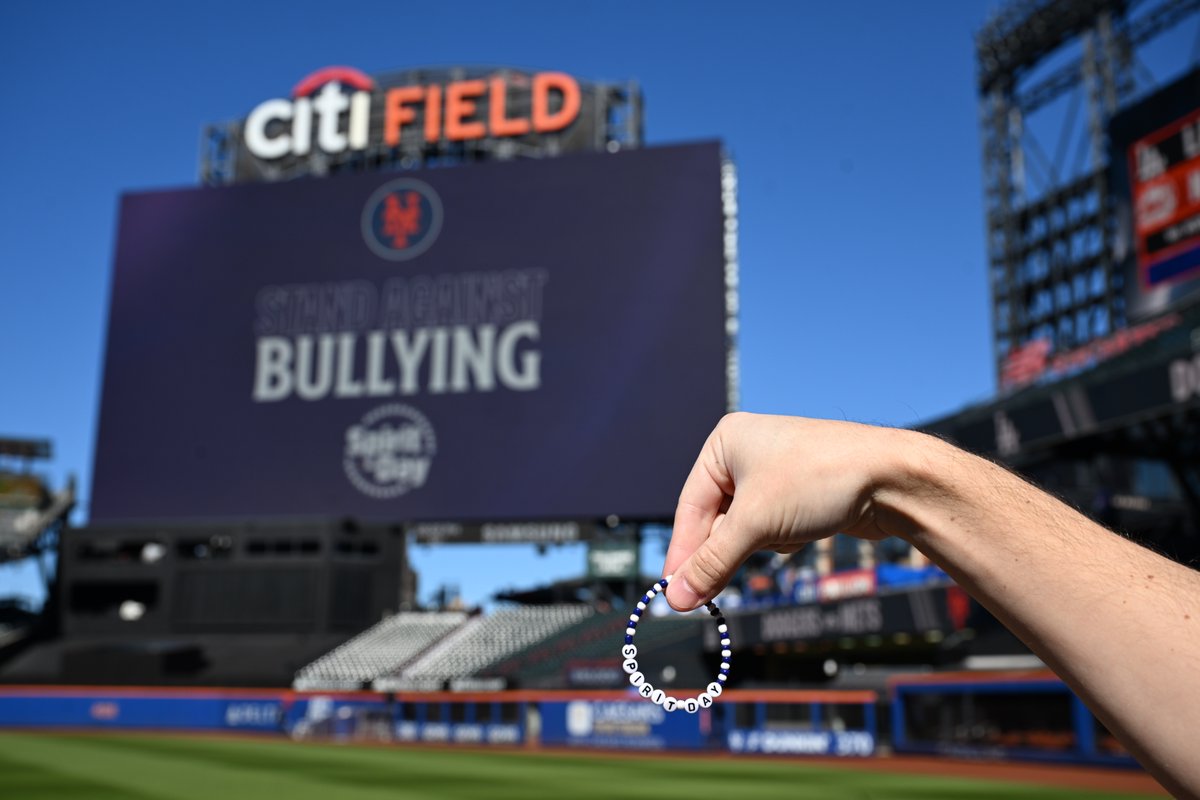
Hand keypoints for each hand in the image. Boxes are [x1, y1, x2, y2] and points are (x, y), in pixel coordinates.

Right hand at [662, 412, 905, 610]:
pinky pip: (772, 528)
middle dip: (727, 550)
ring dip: (761, 543)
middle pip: (716, 519)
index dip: (683, 552)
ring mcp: (775, 473)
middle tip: (711, 593)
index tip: (674, 593)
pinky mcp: (800, 494)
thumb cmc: (820, 481)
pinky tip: (805, 532)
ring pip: (746, 528)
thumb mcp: (755, 525)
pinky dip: (783, 539)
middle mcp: (747, 452)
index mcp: (726, 442)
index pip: (689, 506)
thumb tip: (676, 599)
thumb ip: (712, 564)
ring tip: (789, 534)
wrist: (893, 478)